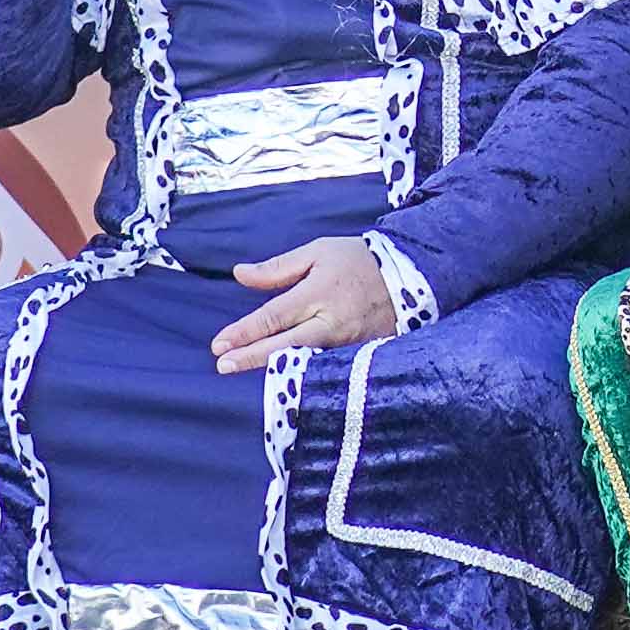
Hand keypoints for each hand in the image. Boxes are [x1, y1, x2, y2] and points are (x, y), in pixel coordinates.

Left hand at [210, 237, 406, 372]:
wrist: (410, 275)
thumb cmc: (358, 260)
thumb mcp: (318, 252)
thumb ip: (278, 267)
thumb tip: (240, 274)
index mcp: (318, 293)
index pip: (274, 317)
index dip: (245, 332)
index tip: (219, 343)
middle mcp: (330, 322)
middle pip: (284, 346)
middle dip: (251, 357)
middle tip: (223, 365)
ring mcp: (346, 343)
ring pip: (304, 361)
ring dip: (272, 368)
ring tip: (242, 370)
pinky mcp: (358, 354)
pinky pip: (325, 368)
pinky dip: (301, 372)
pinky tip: (282, 378)